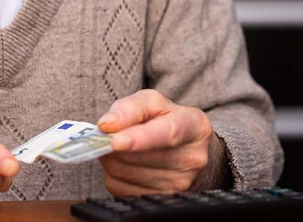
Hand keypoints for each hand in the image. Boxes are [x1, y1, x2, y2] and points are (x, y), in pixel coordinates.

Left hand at [96, 89, 226, 195]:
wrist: (187, 151)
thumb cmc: (168, 122)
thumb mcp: (154, 104)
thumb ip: (130, 108)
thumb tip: (107, 125)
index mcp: (195, 126)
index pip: (167, 134)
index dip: (140, 139)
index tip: (115, 141)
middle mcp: (192, 158)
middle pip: (138, 156)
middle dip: (114, 144)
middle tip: (112, 134)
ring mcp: (180, 184)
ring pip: (124, 174)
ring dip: (113, 159)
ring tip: (123, 148)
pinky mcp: (162, 199)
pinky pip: (121, 190)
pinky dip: (115, 176)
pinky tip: (128, 165)